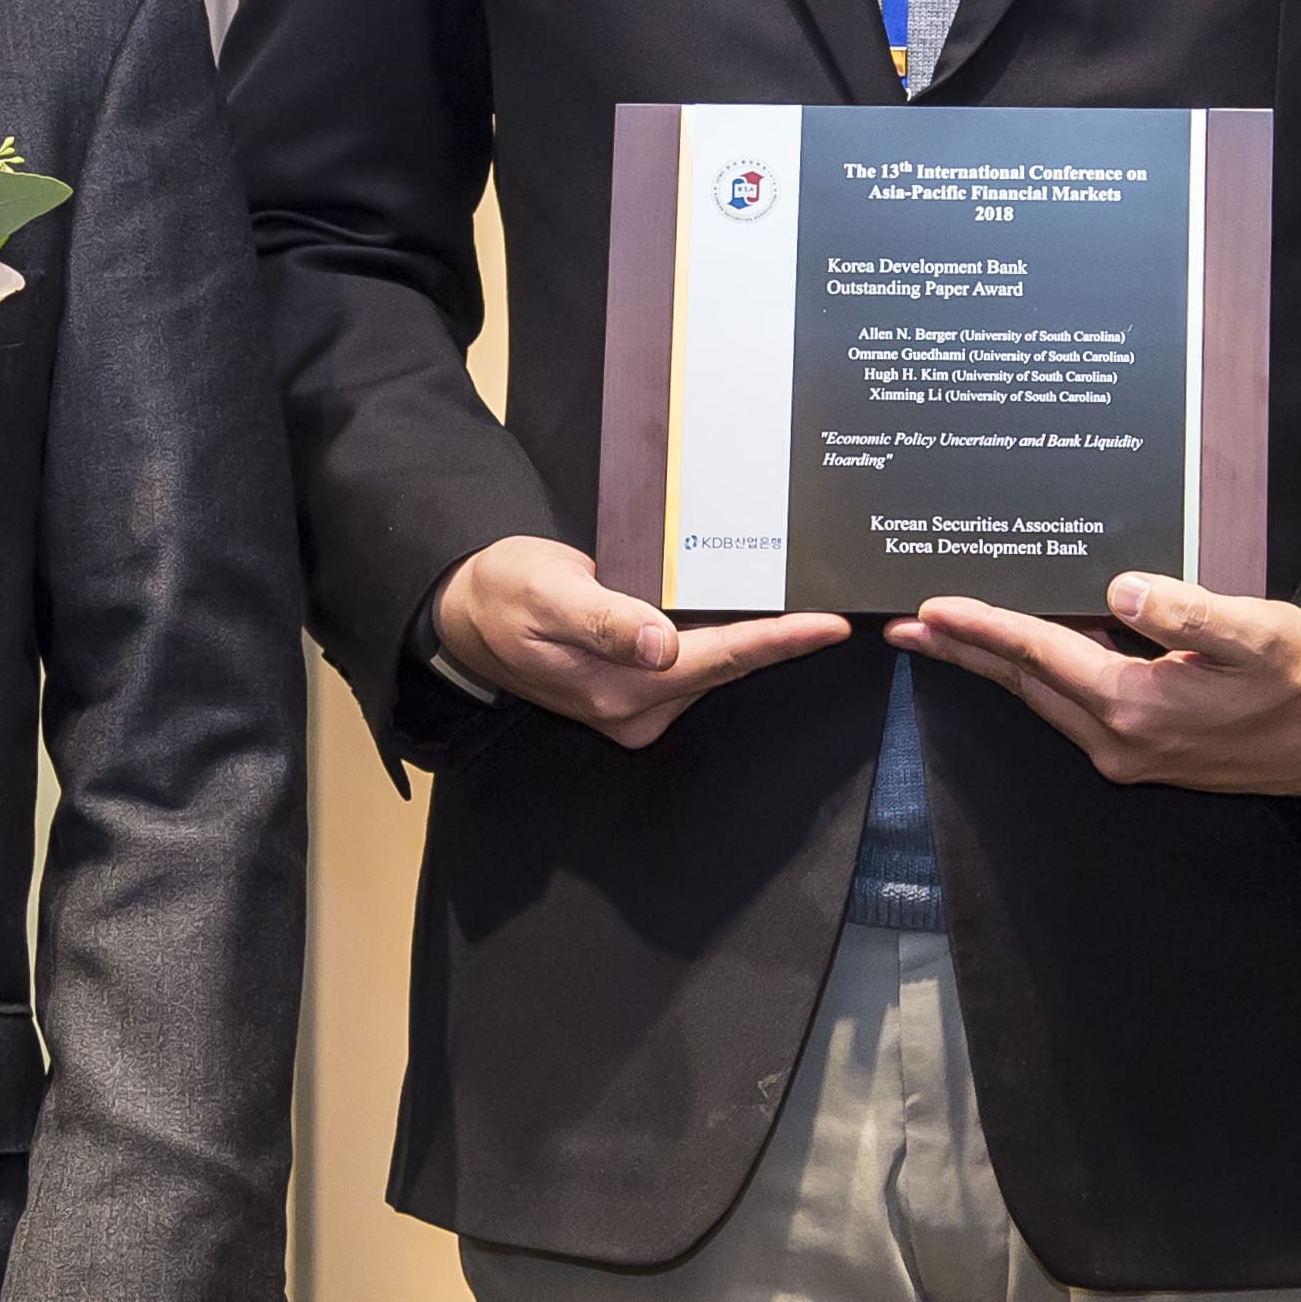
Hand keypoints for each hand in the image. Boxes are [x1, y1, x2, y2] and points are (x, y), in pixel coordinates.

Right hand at [434, 534, 849, 749]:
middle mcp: (636, 707)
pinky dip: (726, 635)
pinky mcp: (637, 690)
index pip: (718, 660)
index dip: (778, 641)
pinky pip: (697, 662)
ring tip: (804, 597)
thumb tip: (660, 643)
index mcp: (618, 689)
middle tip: (834, 597)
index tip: (830, 625)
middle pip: (727, 666)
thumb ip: (604, 620)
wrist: (466, 614)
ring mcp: (638, 704)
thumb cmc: (502, 594)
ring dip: (755, 634)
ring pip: (716, 664)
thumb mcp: (547, 594)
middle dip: (781, 636)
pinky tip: (750, 606)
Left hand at [893, 572, 1300, 798]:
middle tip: (904, 623)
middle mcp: (1119, 739)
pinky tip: (1025, 653)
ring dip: (992, 666)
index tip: (929, 608)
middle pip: (1024, 684)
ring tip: (946, 633)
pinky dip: (1037, 676)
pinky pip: (1072, 706)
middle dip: (963, 652)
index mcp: (1137, 706)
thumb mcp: (1257, 633)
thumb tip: (1121, 589)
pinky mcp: (1144, 751)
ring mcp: (1129, 752)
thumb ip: (1188, 611)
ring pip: (1043, 699)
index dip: (983, 627)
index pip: (1040, 656)